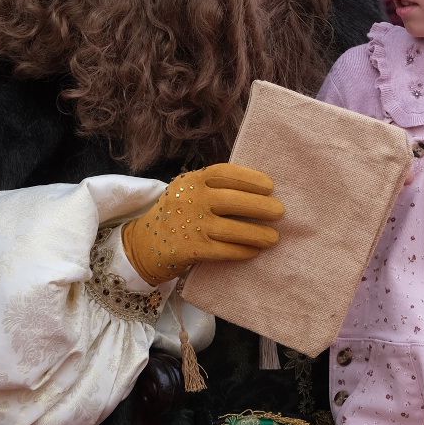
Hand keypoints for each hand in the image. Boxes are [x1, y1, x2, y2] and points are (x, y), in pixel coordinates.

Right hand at [121, 163, 284, 286]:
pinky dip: (243, 251)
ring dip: (258, 234)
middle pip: (234, 201)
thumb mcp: (188, 192)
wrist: (143, 244)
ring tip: (274, 237)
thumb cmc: (177, 215)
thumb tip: (260, 190)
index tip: (270, 186)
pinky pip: (225, 250)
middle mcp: (190, 199)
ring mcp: (190, 225)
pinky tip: (255, 251)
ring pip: (233, 229)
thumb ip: (214, 187)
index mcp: (191, 180)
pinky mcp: (191, 249)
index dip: (251, 178)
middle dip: (261, 207)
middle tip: (280, 212)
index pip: (225, 173)